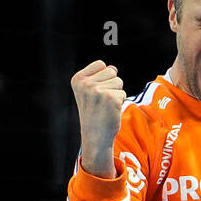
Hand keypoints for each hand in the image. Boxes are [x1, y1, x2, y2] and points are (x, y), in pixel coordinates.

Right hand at [71, 60, 125, 176]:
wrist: (95, 136)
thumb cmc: (94, 112)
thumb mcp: (90, 91)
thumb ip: (100, 76)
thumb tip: (113, 68)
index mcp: (77, 79)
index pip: (101, 64)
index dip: (103, 78)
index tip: (94, 94)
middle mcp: (85, 84)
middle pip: (111, 71)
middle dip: (110, 85)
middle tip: (101, 101)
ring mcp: (97, 90)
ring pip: (118, 81)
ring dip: (116, 94)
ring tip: (105, 106)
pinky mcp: (110, 98)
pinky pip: (123, 93)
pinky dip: (120, 102)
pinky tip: (110, 111)